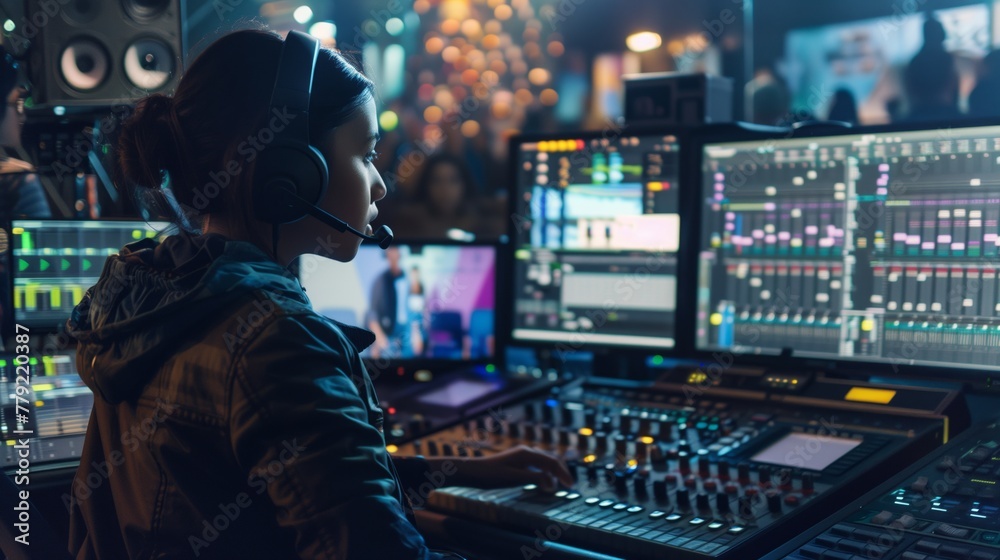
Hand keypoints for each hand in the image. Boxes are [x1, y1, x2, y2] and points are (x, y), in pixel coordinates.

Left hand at [435, 446, 573, 491]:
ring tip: (559, 484)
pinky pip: (535, 465)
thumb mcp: (514, 478)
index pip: (552, 462)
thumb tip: (551, 482)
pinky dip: (544, 472)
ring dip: (553, 472)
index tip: (570, 486)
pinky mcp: (516, 461)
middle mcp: (526, 451)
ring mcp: (521, 455)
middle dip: (561, 472)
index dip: (563, 474)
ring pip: (543, 462)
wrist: (472, 472)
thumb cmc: (491, 475)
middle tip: (569, 485)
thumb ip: (534, 478)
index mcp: (527, 453)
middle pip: (550, 460)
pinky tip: (544, 481)